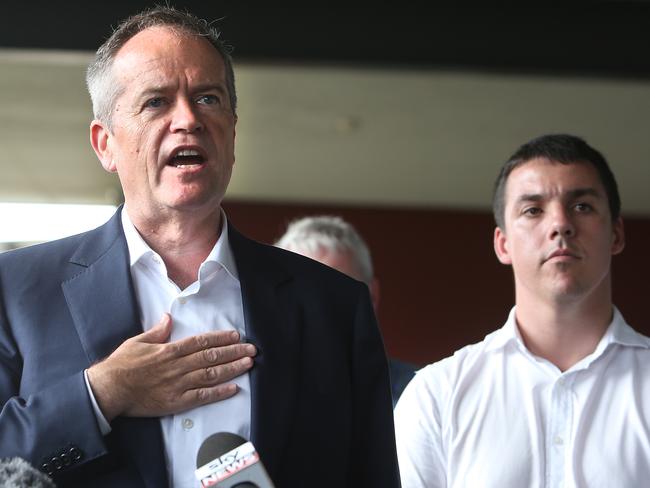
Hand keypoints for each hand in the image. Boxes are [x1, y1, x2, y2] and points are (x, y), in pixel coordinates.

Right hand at [86, 313, 255, 420]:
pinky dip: (219, 392)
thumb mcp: (138, 341)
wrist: (108, 390)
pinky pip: (201, 396)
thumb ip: (157, 331)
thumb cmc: (121, 365)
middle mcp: (178, 366)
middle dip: (234, 352)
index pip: (201, 341)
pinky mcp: (176, 402)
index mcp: (170, 350)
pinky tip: (233, 388)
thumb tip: (168, 317)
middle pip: (211, 356)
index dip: (220, 338)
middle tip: (252, 349)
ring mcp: (178, 384)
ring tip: (248, 363)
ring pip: (211, 374)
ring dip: (232, 368)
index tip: (236, 335)